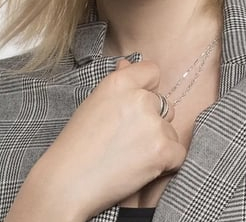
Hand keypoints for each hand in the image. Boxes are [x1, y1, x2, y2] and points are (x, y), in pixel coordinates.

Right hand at [6, 59, 185, 220]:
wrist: (67, 182)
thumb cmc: (76, 144)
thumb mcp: (94, 102)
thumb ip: (118, 82)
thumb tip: (127, 63)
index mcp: (120, 82)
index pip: (152, 71)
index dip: (147, 88)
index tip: (137, 105)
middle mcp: (140, 98)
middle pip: (163, 103)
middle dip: (151, 120)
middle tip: (126, 138)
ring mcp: (153, 124)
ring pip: (170, 130)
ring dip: (158, 143)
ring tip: (129, 156)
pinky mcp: (163, 150)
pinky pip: (178, 153)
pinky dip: (165, 163)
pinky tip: (141, 168)